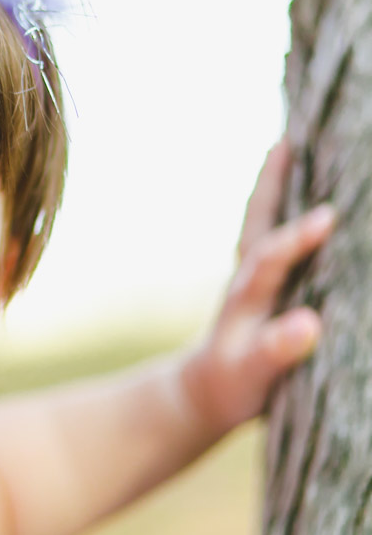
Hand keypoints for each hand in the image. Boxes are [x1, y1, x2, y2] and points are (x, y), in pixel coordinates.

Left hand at [181, 139, 333, 435]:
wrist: (206, 393)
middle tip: (289, 140)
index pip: (272, 257)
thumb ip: (277, 351)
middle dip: (272, 184)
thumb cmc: (233, 386)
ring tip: (291, 148)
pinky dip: (283, 211)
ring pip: (261, 222)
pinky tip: (302, 199)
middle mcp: (247, 276)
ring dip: (274, 187)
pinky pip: (272, 236)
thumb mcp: (255, 374)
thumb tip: (307, 324)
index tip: (327, 216)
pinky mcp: (260, 284)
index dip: (297, 237)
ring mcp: (251, 276)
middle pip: (257, 220)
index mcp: (247, 294)